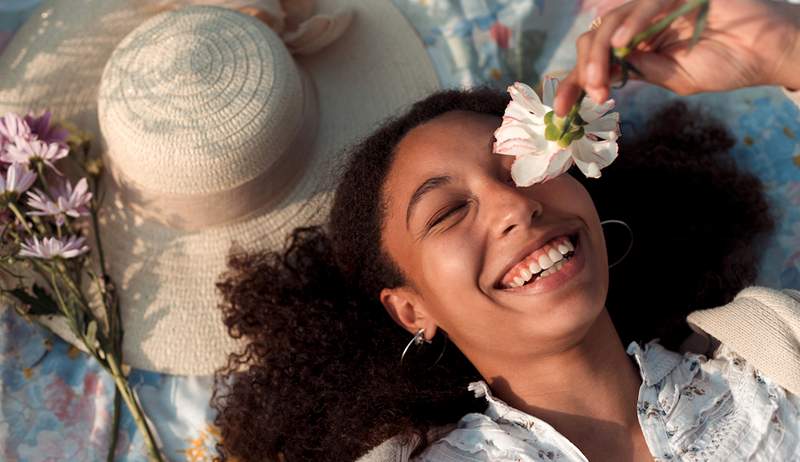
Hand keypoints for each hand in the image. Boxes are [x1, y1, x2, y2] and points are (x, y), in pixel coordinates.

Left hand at [554, 0, 799, 115]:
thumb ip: (641, 73)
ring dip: (600, 53)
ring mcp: (657, 5)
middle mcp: (641, 23)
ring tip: (597, 80)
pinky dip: (632, 23)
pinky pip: (648, 2)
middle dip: (584, 69)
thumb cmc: (728, 63)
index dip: (575, 82)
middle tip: (586, 95)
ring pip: (613, 21)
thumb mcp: (675, 79)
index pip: (597, 60)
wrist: (770, 51)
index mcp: (638, 45)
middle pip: (596, 39)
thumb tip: (602, 76)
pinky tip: (622, 45)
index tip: (560, 110)